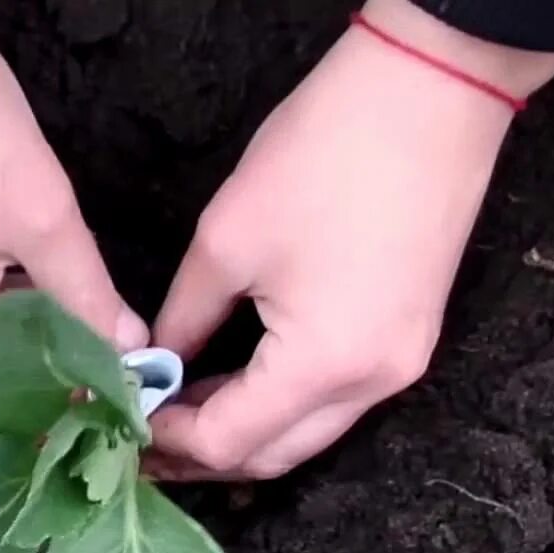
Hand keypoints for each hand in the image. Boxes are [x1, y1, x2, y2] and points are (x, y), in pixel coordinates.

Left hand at [145, 0, 553, 480]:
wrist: (431, 94)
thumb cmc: (325, 155)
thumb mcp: (227, 241)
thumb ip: (184, 318)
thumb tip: (154, 363)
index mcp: (323, 364)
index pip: (230, 442)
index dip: (169, 440)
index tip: (122, 420)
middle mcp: (371, 385)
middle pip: (273, 456)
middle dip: (204, 454)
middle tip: (143, 434)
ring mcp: (400, 367)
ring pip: (307, 434)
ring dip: (244, 431)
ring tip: (180, 411)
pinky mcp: (409, 340)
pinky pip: (335, 401)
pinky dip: (282, 402)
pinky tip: (236, 381)